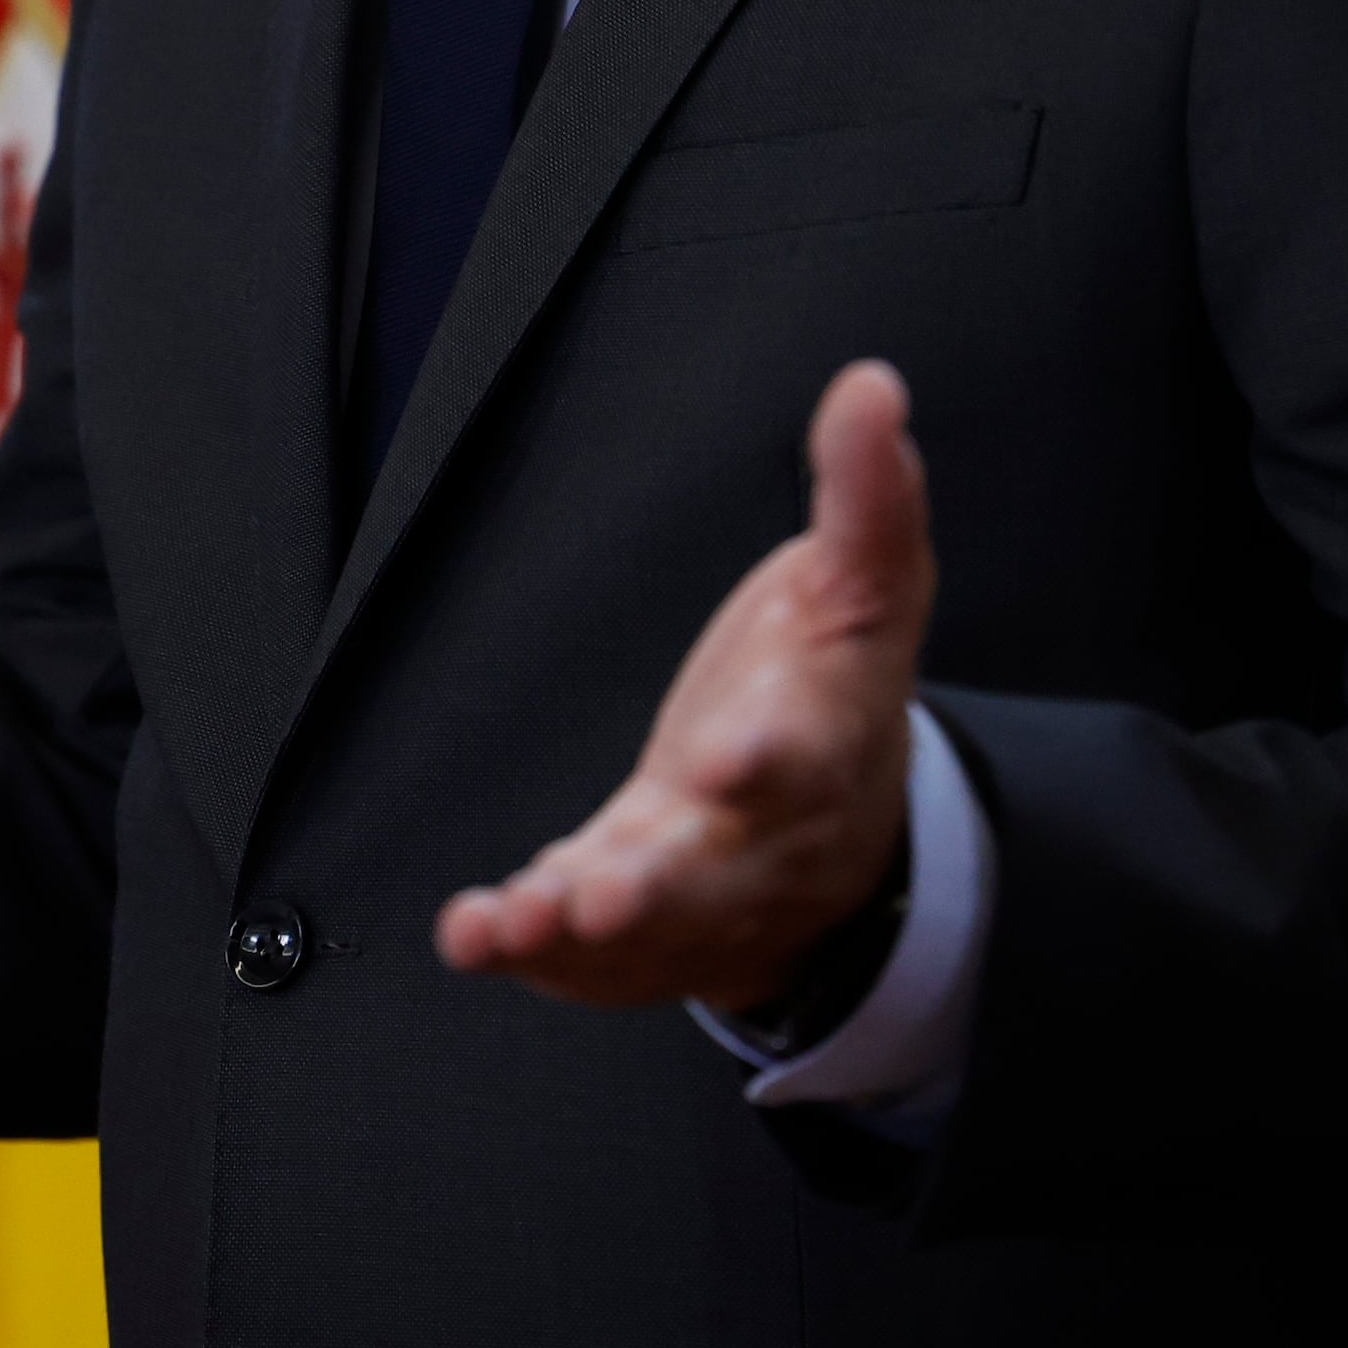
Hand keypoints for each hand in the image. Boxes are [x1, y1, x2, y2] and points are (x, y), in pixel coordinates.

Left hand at [437, 358, 931, 1014]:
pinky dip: (532, 953)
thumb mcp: (865, 582)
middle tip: (605, 894)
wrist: (846, 835)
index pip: (802, 749)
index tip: (729, 756)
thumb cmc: (839, 686)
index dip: (767, 756)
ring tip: (518, 922)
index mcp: (820, 740)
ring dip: (577, 931)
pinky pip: (587, 962)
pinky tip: (476, 933)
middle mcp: (757, 834)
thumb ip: (865, 493)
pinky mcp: (638, 931)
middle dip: (658, 887)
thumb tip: (870, 386)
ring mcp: (695, 891)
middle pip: (715, 870)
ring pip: (645, 930)